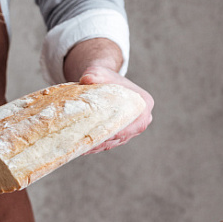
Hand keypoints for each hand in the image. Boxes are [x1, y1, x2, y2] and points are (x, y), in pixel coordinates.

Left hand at [62, 38, 153, 153]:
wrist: (103, 81)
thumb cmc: (103, 76)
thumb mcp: (99, 72)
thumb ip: (95, 74)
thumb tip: (86, 79)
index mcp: (143, 104)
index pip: (130, 122)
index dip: (115, 130)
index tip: (99, 136)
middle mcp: (141, 120)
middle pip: (121, 136)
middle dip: (102, 142)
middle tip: (84, 146)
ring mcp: (131, 130)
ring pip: (113, 143)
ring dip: (96, 147)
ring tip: (79, 149)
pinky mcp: (120, 136)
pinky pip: (107, 144)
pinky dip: (95, 147)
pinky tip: (80, 149)